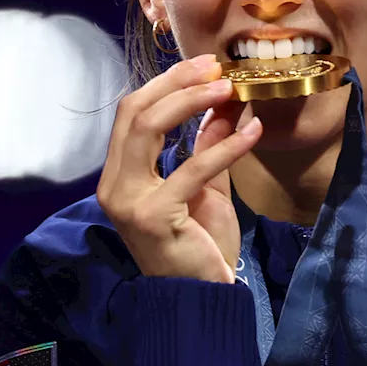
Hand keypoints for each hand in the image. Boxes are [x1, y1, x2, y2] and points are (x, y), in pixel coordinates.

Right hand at [95, 53, 262, 281]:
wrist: (200, 300)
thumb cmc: (199, 247)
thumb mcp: (204, 187)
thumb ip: (206, 146)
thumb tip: (224, 101)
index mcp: (118, 177)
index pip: (130, 115)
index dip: (164, 84)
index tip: (201, 65)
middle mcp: (114, 186)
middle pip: (134, 113)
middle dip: (175, 83)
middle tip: (214, 67)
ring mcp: (128, 201)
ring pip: (148, 129)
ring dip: (191, 101)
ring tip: (228, 88)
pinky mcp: (153, 217)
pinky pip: (192, 168)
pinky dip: (225, 146)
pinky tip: (252, 131)